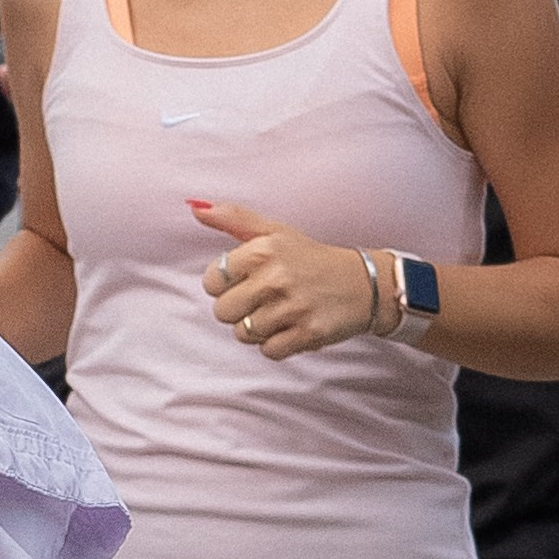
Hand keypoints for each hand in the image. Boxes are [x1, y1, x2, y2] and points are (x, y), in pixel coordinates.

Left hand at [192, 196, 381, 358]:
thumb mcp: (274, 231)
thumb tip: (194, 207)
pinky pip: (268, 351)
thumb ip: (233, 218)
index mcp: (264, 249)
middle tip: (263, 300)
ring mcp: (293, 307)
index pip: (212, 281)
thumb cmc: (310, 258)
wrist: (364, 283)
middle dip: (239, 309)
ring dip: (257, 329)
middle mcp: (277, 276)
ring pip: (243, 334)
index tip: (245, 281)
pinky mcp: (308, 333)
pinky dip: (277, 345)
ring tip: (278, 313)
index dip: (225, 285)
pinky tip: (291, 328)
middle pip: (223, 311)